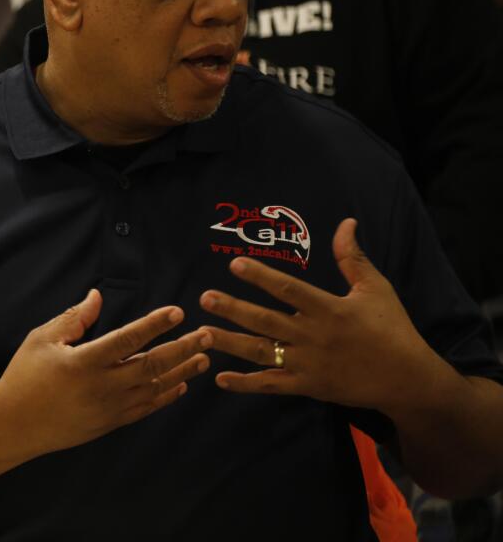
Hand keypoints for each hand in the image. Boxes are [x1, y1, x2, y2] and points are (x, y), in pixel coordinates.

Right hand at [0, 289, 211, 457]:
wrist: (14, 425)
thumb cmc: (24, 377)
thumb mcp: (41, 340)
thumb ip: (73, 318)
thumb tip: (97, 297)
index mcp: (84, 362)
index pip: (127, 339)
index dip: (154, 325)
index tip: (176, 312)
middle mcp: (102, 387)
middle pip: (151, 365)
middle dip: (182, 349)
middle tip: (206, 335)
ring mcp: (109, 408)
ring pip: (155, 389)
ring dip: (182, 372)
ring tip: (203, 358)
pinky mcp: (110, 423)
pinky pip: (146, 409)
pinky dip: (166, 396)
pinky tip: (181, 385)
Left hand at [200, 218, 437, 410]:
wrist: (407, 379)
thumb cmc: (392, 329)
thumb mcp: (375, 289)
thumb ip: (353, 258)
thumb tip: (346, 222)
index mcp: (329, 309)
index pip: (288, 290)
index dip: (261, 277)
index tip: (235, 264)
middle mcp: (313, 336)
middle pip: (265, 320)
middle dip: (233, 309)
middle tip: (204, 299)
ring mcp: (307, 363)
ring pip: (261, 352)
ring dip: (230, 342)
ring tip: (201, 333)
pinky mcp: (307, 386)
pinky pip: (271, 384)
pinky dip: (245, 383)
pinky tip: (220, 377)